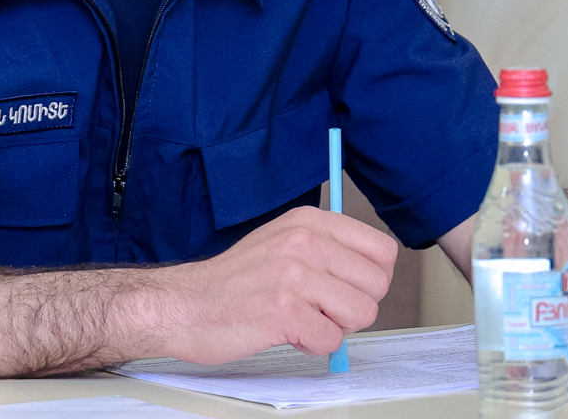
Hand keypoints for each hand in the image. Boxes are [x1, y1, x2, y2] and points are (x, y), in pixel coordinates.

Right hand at [153, 207, 398, 364]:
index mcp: (308, 221)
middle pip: (377, 285)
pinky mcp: (283, 311)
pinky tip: (286, 331)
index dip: (370, 278)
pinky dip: (312, 345)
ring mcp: (293, 275)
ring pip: (361, 313)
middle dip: (354, 305)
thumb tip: (373, 271)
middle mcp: (303, 241)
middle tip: (319, 307)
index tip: (345, 286)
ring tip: (301, 317)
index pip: (382, 249)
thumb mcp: (281, 242)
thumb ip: (327, 249)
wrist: (185, 305)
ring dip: (334, 326)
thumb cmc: (234, 280)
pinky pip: (332, 341)